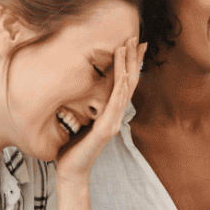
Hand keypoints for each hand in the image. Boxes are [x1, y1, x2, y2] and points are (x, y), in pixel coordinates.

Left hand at [56, 37, 145, 179]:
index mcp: (110, 112)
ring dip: (127, 66)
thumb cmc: (72, 149)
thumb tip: (83, 92)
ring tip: (129, 46)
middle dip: (133, 59)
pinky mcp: (106, 129)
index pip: (124, 83)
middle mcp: (116, 115)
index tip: (135, 44)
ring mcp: (113, 121)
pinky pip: (116, 104)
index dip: (130, 63)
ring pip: (125, 88)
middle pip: (130, 81)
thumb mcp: (79, 122)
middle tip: (138, 37)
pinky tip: (123, 74)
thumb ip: (86, 108)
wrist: (71, 171)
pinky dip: (121, 88)